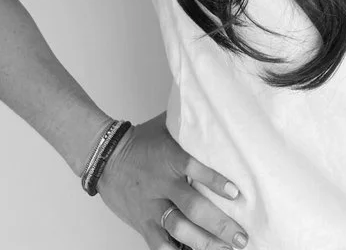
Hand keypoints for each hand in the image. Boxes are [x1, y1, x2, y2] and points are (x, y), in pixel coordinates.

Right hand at [96, 111, 248, 249]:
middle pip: (193, 207)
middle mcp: (163, 185)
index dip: (216, 182)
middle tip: (241, 237)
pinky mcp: (142, 223)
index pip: (196, 168)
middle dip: (219, 224)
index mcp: (170, 158)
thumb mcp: (165, 126)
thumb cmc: (140, 140)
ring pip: (179, 230)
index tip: (236, 194)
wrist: (104, 157)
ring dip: (204, 243)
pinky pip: (159, 244)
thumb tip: (213, 110)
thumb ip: (189, 123)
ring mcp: (152, 207)